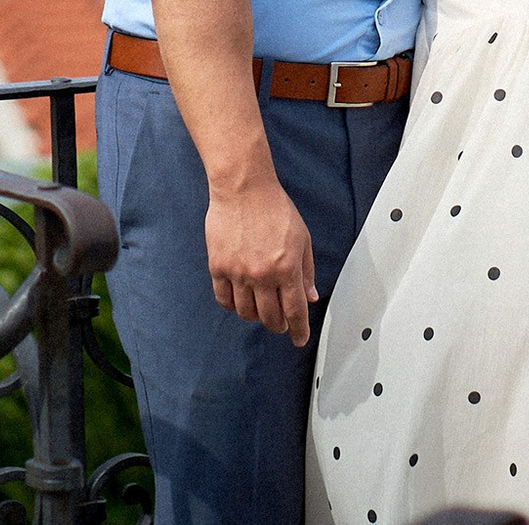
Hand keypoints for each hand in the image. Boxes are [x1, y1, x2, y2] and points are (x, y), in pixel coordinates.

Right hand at [204, 178, 318, 345]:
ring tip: (261, 308)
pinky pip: (224, 299)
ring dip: (256, 317)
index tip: (299, 339)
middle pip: (270, 318)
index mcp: (287, 268)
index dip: (299, 330)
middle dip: (279, 326)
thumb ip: (306, 271)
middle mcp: (262, 274)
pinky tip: (240, 299)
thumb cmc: (275, 209)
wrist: (244, 189)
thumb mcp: (302, 239)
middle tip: (281, 323)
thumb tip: (310, 297)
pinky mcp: (218, 266)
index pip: (294, 311)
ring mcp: (238, 272)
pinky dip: (233, 305)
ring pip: (246, 313)